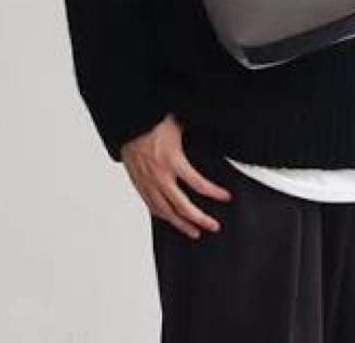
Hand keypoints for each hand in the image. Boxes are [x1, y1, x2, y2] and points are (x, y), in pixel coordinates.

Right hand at [120, 113, 232, 239]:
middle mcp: (160, 176)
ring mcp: (148, 183)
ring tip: (195, 232)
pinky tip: (171, 220)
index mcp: (172, 160)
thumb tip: (214, 132)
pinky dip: (163, 217)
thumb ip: (194, 136)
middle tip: (214, 226)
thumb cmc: (153, 122)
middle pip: (183, 207)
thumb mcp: (178, 126)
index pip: (198, 184)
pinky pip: (152, 207)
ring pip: (166, 213)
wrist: (128, 124)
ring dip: (182, 225)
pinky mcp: (139, 185)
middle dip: (201, 219)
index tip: (226, 198)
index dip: (214, 193)